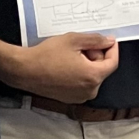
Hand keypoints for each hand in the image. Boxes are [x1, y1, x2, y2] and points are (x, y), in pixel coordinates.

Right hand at [0, 34, 118, 102]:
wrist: (25, 70)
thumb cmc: (46, 56)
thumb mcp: (73, 40)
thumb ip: (95, 40)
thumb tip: (108, 42)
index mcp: (93, 76)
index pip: (113, 62)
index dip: (112, 49)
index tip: (108, 41)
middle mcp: (89, 90)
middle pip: (102, 69)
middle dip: (95, 56)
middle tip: (81, 46)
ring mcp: (80, 97)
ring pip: (92, 77)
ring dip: (87, 65)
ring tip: (71, 56)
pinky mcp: (71, 99)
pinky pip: (82, 84)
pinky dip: (79, 74)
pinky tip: (66, 65)